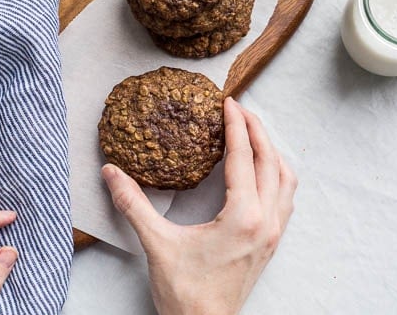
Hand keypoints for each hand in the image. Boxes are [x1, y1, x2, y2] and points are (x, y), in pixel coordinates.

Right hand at [102, 97, 297, 314]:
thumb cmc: (186, 293)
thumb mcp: (157, 244)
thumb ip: (133, 205)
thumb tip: (111, 173)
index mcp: (243, 217)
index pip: (243, 157)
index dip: (236, 125)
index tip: (229, 102)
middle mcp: (266, 222)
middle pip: (271, 161)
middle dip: (258, 130)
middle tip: (240, 109)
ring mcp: (273, 234)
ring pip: (286, 179)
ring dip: (272, 151)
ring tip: (254, 133)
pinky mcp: (270, 243)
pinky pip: (286, 198)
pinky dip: (277, 175)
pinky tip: (262, 172)